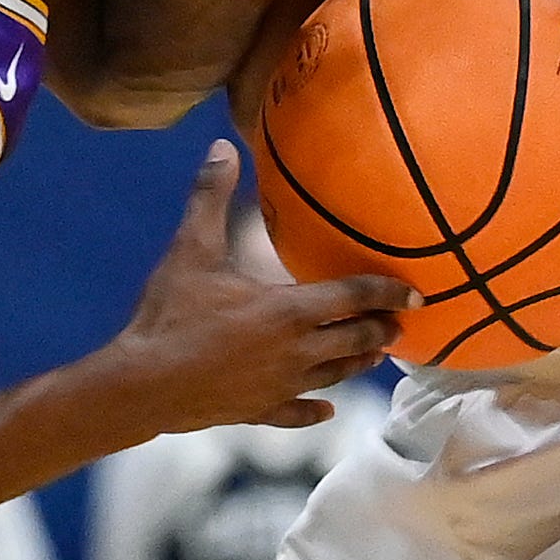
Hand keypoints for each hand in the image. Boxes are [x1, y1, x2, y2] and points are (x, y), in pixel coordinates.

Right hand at [106, 145, 405, 432]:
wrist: (141, 385)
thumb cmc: (169, 316)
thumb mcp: (190, 250)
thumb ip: (210, 197)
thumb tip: (223, 146)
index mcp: (288, 310)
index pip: (354, 298)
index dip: (389, 292)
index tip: (418, 293)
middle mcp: (297, 351)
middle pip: (355, 341)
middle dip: (381, 330)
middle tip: (400, 323)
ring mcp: (280, 386)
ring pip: (335, 377)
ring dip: (358, 364)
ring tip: (374, 355)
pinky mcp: (259, 412)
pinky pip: (298, 413)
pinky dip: (315, 411)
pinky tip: (326, 411)